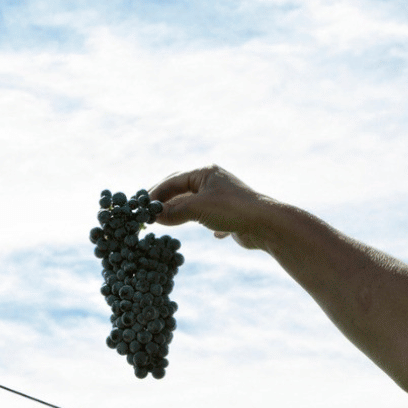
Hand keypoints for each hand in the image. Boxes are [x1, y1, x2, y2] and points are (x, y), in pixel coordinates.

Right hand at [148, 166, 272, 248]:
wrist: (266, 225)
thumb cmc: (231, 210)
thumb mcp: (197, 208)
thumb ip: (173, 212)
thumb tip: (153, 218)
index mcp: (205, 172)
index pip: (173, 180)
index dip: (156, 193)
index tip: (141, 206)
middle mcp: (214, 182)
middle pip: (183, 190)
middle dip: (166, 202)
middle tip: (149, 214)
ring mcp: (224, 198)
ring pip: (196, 204)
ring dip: (182, 212)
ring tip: (166, 222)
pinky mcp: (232, 215)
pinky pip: (214, 218)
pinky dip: (207, 224)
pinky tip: (213, 234)